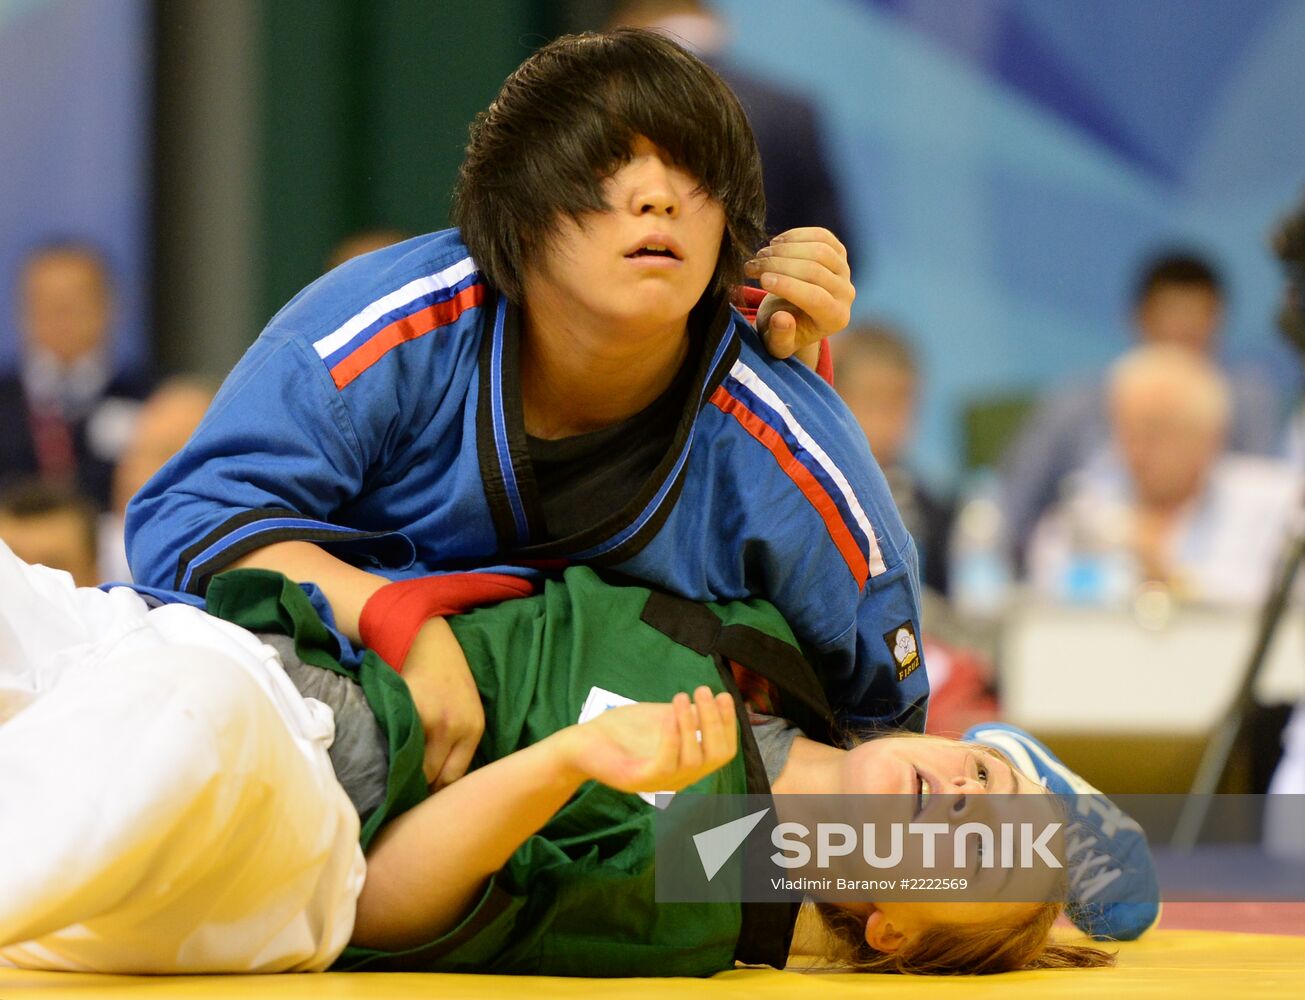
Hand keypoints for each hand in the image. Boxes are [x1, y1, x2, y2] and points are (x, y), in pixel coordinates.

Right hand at [401, 617, 484, 788]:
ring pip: (410, 763)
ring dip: (399, 772)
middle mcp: (453, 726)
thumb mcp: (467, 712)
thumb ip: (458, 745)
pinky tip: (381, 756)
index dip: (436, 795)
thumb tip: (438, 787)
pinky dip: (386, 751)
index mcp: (472, 729)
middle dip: (417, 788)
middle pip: (431, 776)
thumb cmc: (449, 679)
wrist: (427, 641)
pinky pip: (392, 742)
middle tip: (403, 796)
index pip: (453, 780)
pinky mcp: (403, 708)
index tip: (422, 801)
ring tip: (390, 780)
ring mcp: (427, 717)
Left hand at [559, 686, 737, 794]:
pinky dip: (672, 738)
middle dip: (715, 722)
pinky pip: (665, 764)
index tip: (724, 695)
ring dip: (692, 725)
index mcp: (686, 765)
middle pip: (715, 757)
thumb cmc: (621, 730)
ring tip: (682, 697)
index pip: (722, 751)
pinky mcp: (638, 781)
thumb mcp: (660, 717)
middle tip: (705, 691)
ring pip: (694, 761)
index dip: (728, 724)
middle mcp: (679, 779)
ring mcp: (659, 783)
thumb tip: (712, 700)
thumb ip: (684, 714)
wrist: (580, 743)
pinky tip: (669, 715)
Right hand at [747, 227, 854, 365]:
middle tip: (751, 266)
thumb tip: (781, 319)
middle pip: (815, 271)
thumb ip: (779, 337)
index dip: (788, 287)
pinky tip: (775, 244)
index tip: (762, 280)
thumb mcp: (776, 343)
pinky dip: (795, 236)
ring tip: (759, 256)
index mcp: (834, 319)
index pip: (816, 299)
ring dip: (784, 249)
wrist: (794, 314)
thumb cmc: (782, 331)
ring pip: (819, 250)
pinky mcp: (839, 252)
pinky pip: (821, 236)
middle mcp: (846, 294)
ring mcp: (845, 270)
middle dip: (779, 265)